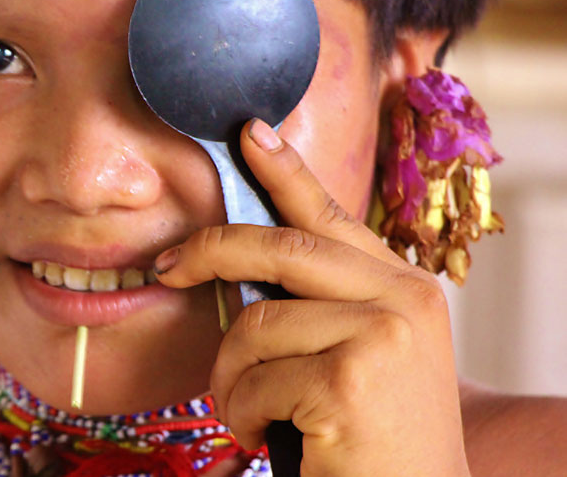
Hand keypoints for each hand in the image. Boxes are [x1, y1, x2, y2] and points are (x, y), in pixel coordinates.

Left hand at [154, 119, 469, 475]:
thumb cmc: (371, 436)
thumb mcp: (358, 356)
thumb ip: (318, 306)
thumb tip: (240, 271)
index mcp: (403, 288)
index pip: (331, 216)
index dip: (285, 171)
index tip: (249, 131)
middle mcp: (403, 300)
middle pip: (280, 248)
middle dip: (210, 252)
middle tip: (164, 267)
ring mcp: (381, 335)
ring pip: (255, 323)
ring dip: (231, 376)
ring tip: (251, 412)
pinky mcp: (351, 377)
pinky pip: (254, 376)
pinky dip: (241, 411)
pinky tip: (268, 436)